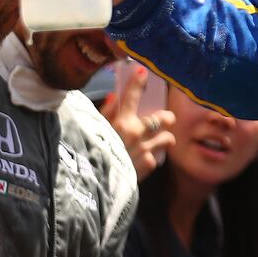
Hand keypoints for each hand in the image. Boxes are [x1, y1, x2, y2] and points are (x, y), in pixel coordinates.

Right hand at [100, 62, 174, 179]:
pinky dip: (151, 159)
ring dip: (165, 139)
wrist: (92, 185)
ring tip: (162, 141)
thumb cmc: (89, 155)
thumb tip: (115, 97)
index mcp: (119, 122)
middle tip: (166, 119)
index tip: (144, 72)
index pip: (131, 97)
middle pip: (164, 117)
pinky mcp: (148, 164)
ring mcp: (144, 148)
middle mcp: (135, 133)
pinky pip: (156, 158)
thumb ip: (105, 114)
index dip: (138, 82)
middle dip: (168, 117)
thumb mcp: (92, 131)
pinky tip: (144, 161)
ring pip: (167, 138)